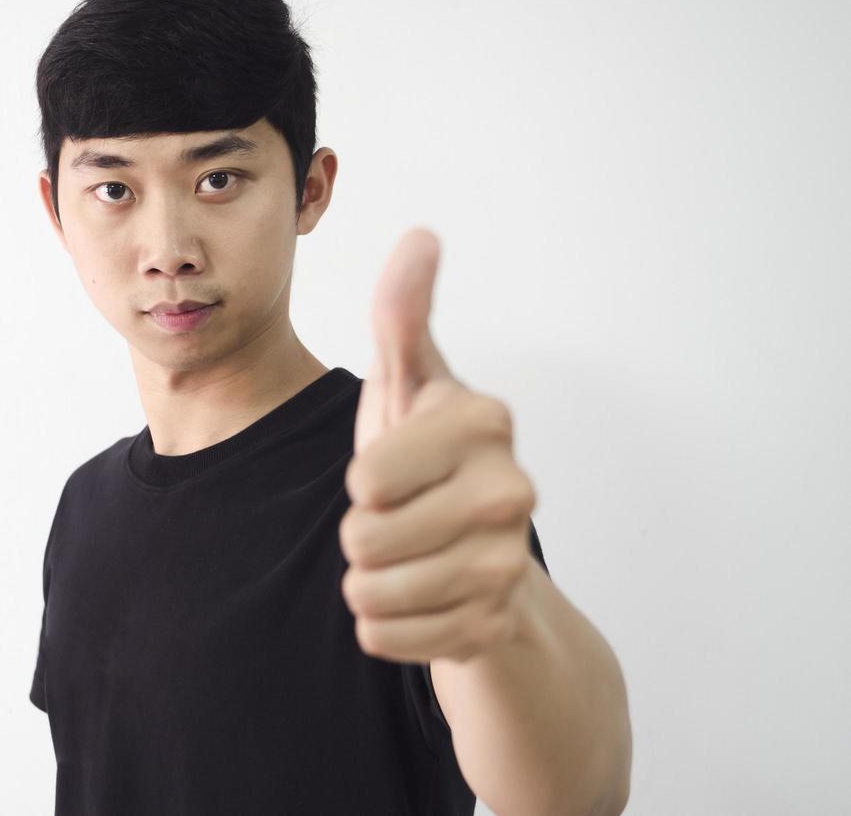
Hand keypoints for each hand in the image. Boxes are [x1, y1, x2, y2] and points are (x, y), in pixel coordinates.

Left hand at [340, 228, 538, 664]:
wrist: (470, 551)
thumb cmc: (426, 457)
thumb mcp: (407, 382)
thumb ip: (403, 314)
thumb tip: (421, 235)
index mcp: (485, 421)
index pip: (367, 478)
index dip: (362, 478)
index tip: (394, 466)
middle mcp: (514, 491)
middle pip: (365, 540)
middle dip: (358, 534)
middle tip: (394, 517)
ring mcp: (510, 564)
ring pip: (372, 595)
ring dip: (365, 580)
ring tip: (400, 556)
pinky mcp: (496, 626)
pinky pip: (389, 638)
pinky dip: (384, 624)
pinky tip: (414, 598)